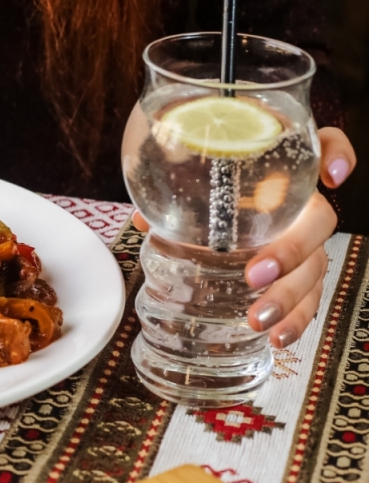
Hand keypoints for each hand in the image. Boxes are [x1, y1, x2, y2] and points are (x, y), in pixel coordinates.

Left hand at [131, 127, 355, 347]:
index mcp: (279, 174)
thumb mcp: (187, 184)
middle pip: (320, 221)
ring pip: (316, 266)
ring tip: (260, 320)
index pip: (324, 144)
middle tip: (256, 274)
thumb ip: (171, 194)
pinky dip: (298, 320)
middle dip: (292, 250)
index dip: (337, 153)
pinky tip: (280, 338)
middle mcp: (300, 206)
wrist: (211, 215)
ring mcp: (305, 242)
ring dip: (291, 296)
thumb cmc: (203, 191)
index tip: (330, 176)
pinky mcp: (300, 276)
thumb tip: (144, 220)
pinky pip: (310, 298)